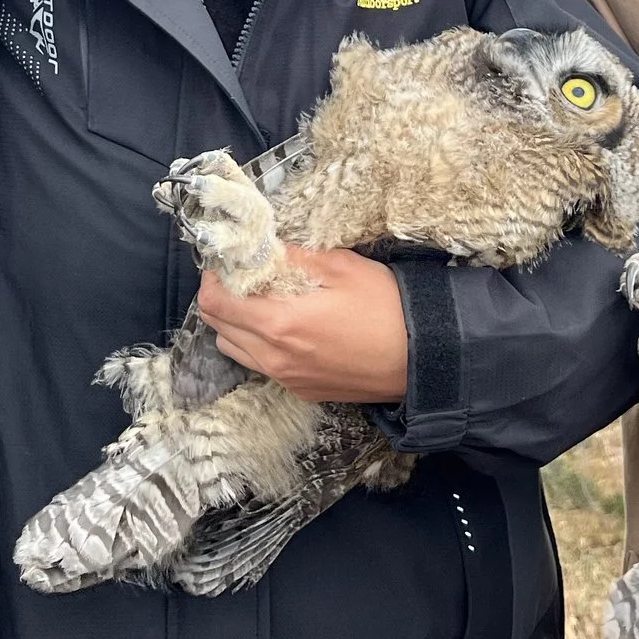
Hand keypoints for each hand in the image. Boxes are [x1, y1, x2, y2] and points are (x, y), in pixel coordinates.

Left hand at [197, 246, 410, 403]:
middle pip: (216, 326)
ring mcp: (286, 378)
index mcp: (279, 322)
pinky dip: (257, 344)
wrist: (423, 359)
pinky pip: (260, 365)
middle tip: (243, 276)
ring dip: (235, 323)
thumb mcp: (342, 267)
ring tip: (262, 302)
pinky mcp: (301, 390)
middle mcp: (273, 356)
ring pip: (234, 349)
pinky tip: (285, 327)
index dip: (214, 277)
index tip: (230, 261)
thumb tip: (263, 248)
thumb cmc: (387, 308)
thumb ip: (294, 256)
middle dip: (221, 297)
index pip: (215, 301)